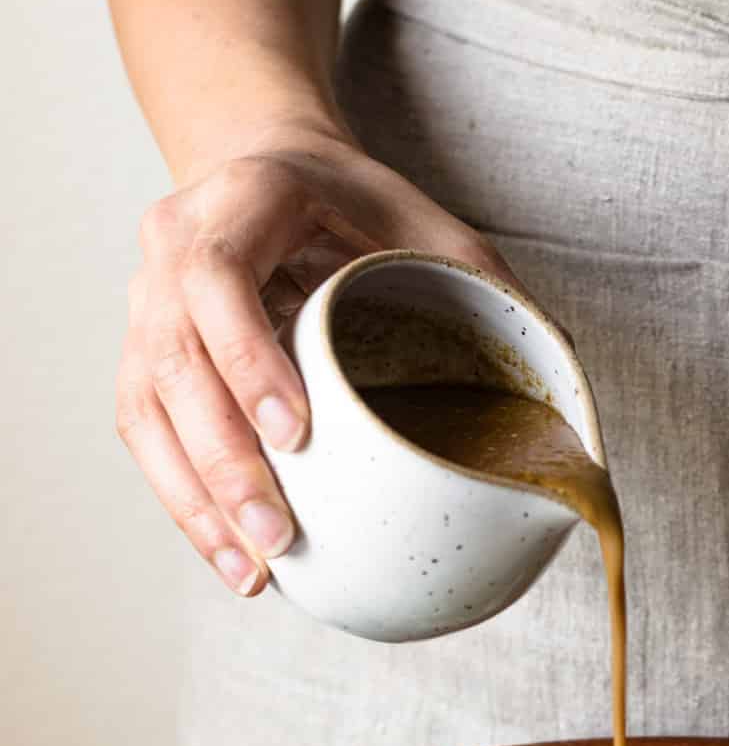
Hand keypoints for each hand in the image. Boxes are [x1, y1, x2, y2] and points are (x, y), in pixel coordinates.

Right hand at [116, 129, 523, 593]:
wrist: (272, 173)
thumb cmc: (354, 204)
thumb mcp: (428, 222)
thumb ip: (489, 288)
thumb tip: (567, 385)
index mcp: (241, 201)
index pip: (217, 277)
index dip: (247, 357)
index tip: (295, 431)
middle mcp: (172, 248)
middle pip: (176, 361)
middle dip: (224, 459)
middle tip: (279, 532)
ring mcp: (146, 306)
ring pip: (149, 410)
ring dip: (197, 500)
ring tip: (253, 572)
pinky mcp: (144, 359)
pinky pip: (148, 437)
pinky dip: (186, 503)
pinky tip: (232, 557)